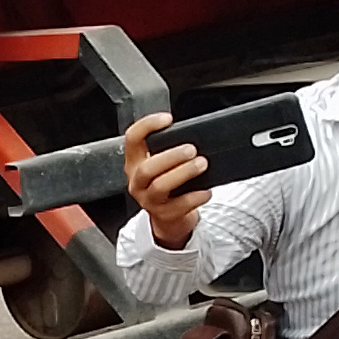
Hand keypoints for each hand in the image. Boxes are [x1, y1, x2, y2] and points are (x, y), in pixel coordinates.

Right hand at [119, 118, 209, 245]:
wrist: (168, 219)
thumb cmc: (168, 185)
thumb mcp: (160, 166)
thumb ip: (167, 150)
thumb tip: (193, 135)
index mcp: (134, 163)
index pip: (132, 139)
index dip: (148, 126)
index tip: (168, 119)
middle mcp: (137, 182)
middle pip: (147, 168)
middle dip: (171, 156)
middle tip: (191, 149)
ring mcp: (149, 200)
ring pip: (160, 186)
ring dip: (183, 173)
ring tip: (201, 164)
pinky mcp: (164, 215)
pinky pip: (179, 206)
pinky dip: (195, 197)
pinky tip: (206, 191)